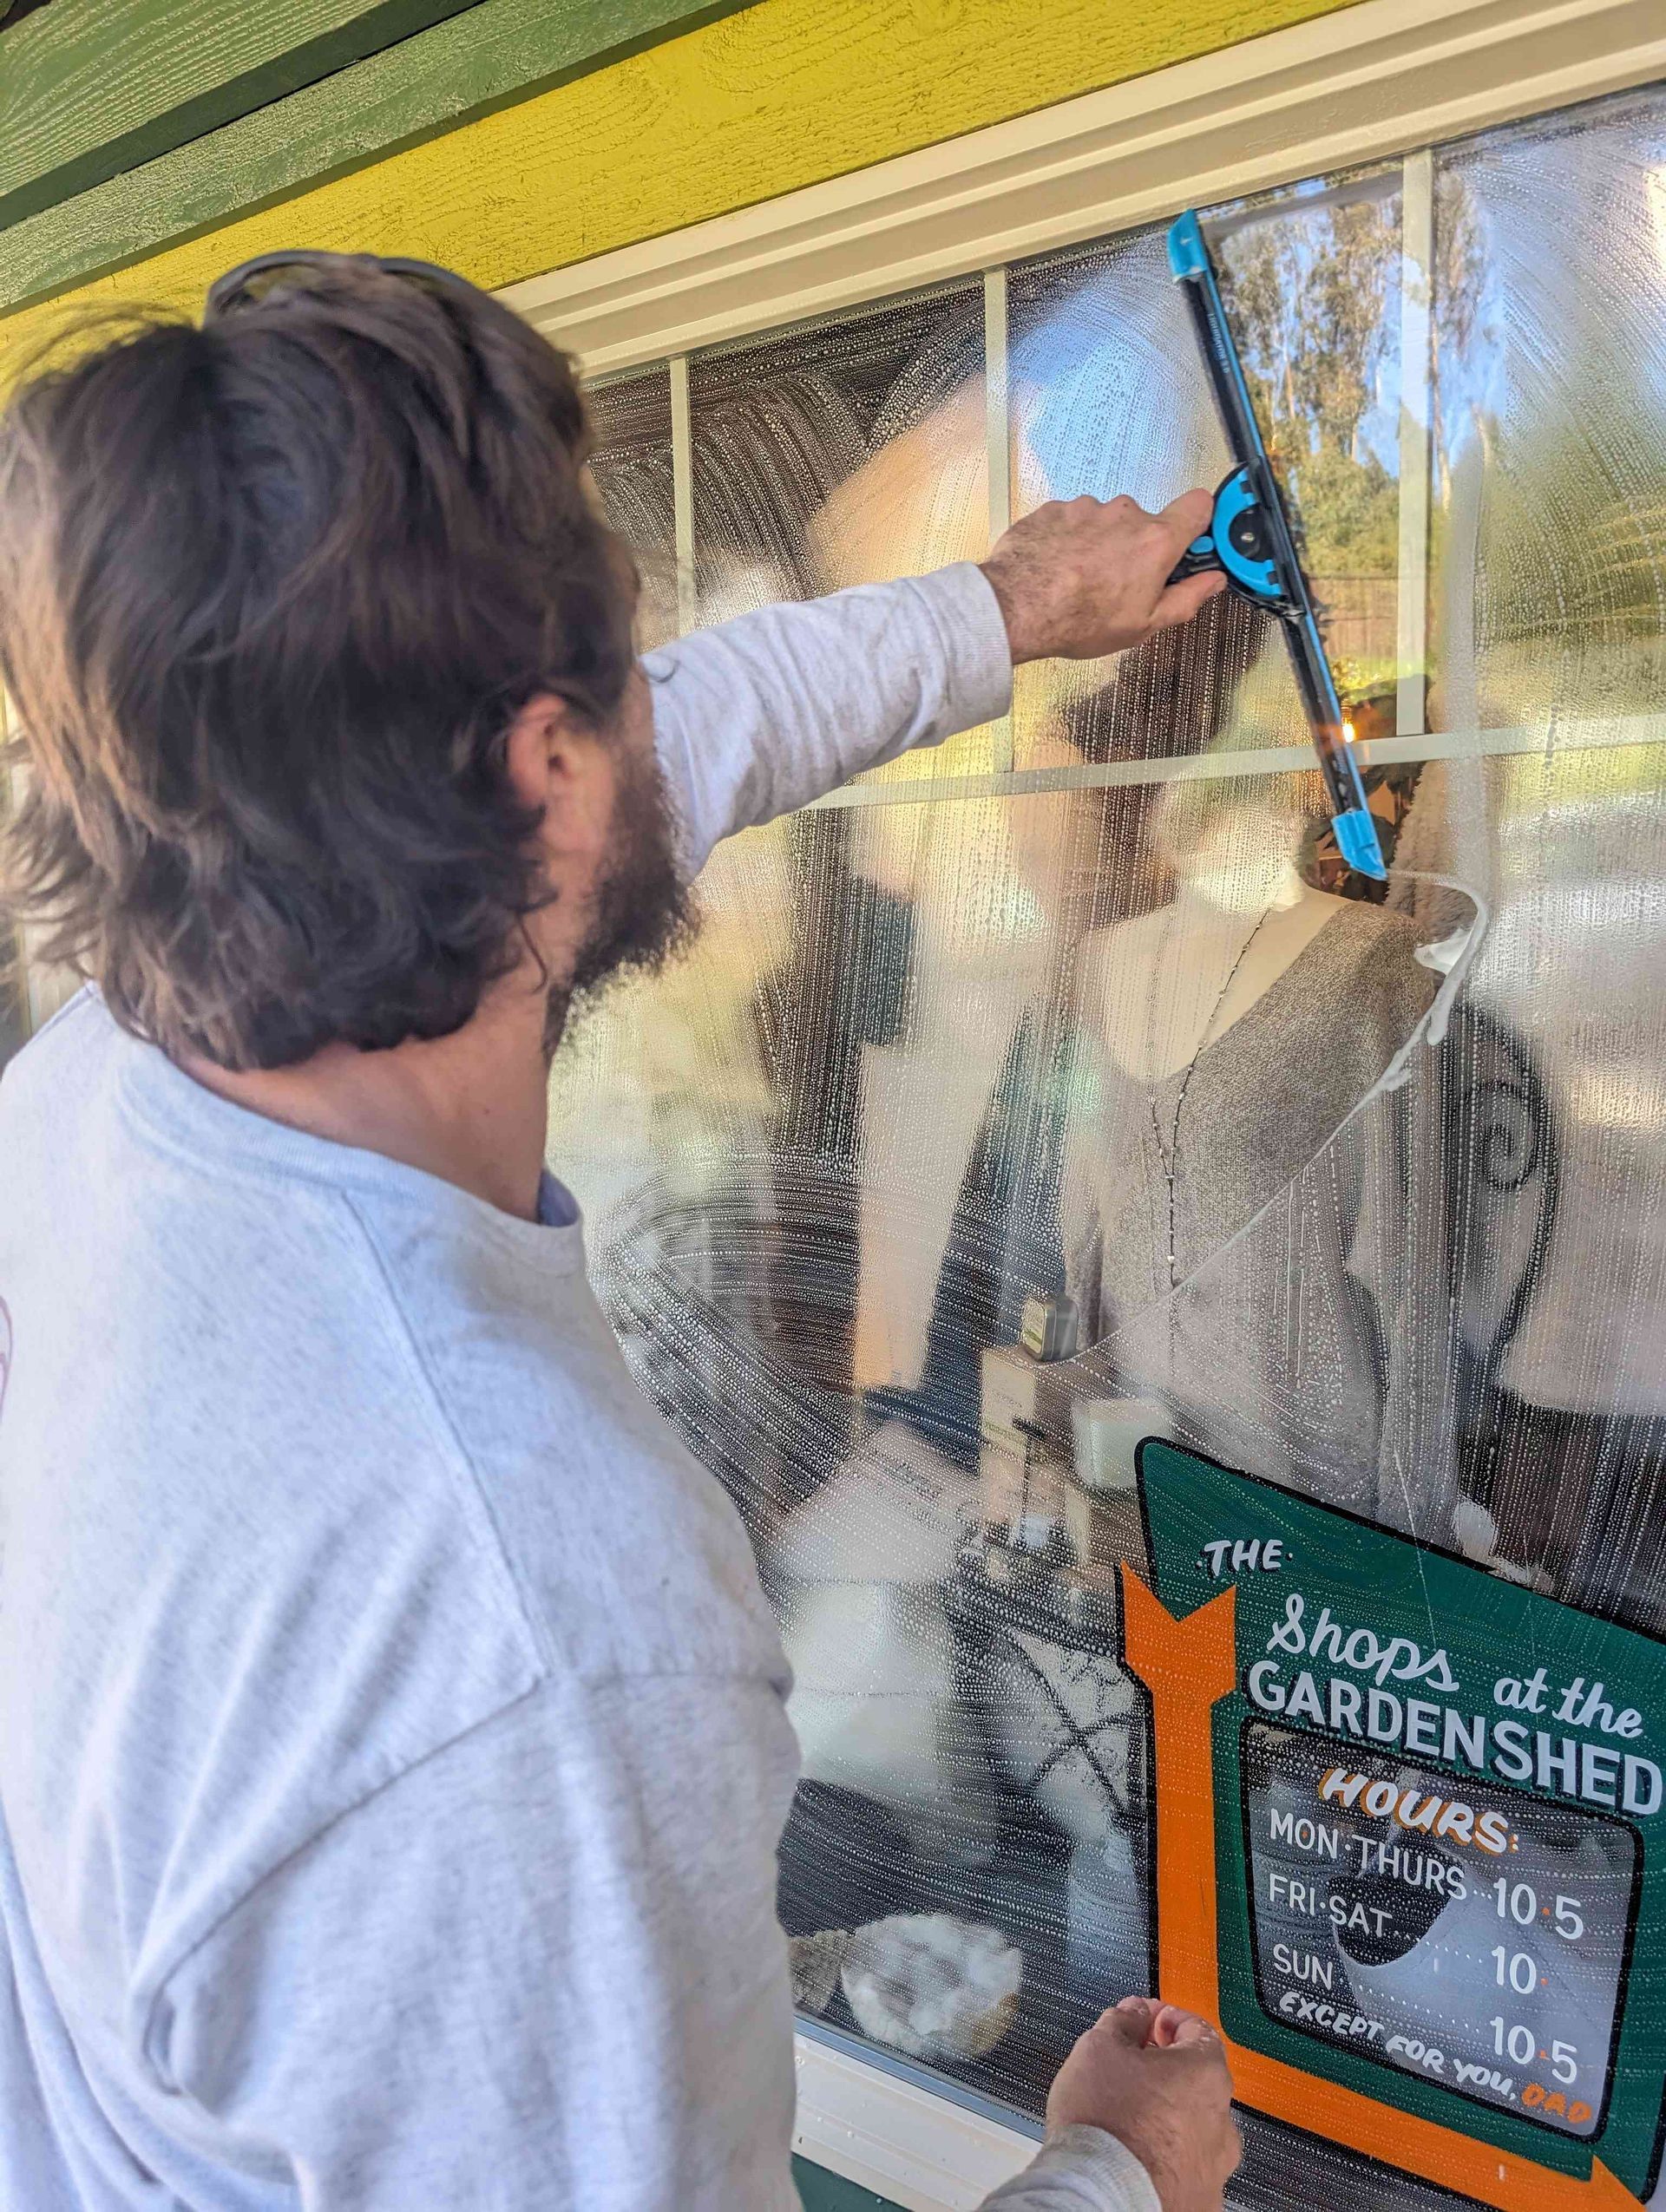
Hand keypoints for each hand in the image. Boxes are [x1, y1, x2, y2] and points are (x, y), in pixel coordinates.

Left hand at [980, 492, 1224, 663]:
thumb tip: (1213, 581)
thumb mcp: (1145, 624)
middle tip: (1119, 584)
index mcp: (1156, 539)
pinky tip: (1057, 570)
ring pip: (1106, 523)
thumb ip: (1187, 597)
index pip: (1200, 505)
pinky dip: (1069, 541)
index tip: (1191, 544)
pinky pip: (1072, 522)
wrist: (1017, 608)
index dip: (1200, 522)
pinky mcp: (1055, 509)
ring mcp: (1087, 507)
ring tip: (1080, 581)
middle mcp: (1125, 513)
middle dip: (1137, 548)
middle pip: (1145, 522)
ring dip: (1100, 545)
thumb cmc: (1081, 620)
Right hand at [1046, 1996, 1239, 2211]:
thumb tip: (1134, 2014)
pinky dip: (1168, 2158)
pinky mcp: (1202, 2201)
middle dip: (1165, 2069)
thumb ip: (1123, 2021)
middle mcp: (1221, 2120)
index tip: (1144, 2019)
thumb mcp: (1099, 2047)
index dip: (1165, 2018)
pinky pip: (1187, 2168)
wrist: (1102, 2194)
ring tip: (1129, 2118)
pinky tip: (1137, 2155)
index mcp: (1205, 2073)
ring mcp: (1215, 2166)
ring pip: (1194, 2128)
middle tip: (1130, 2068)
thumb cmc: (1105, 2125)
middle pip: (1197, 2080)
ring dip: (1169, 2116)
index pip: (1195, 2028)